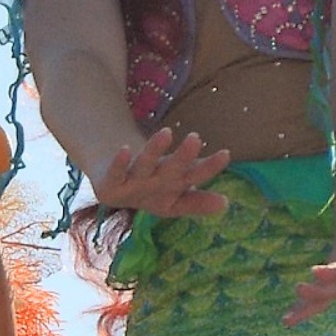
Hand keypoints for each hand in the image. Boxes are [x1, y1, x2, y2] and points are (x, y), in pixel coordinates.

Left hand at [91, 127, 232, 218]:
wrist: (110, 189)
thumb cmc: (149, 185)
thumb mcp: (175, 188)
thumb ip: (198, 194)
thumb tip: (226, 203)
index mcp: (173, 193)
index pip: (194, 179)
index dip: (209, 169)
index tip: (226, 153)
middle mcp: (154, 191)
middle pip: (171, 173)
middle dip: (183, 157)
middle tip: (195, 138)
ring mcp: (131, 188)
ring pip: (144, 167)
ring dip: (154, 151)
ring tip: (167, 132)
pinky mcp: (109, 186)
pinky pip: (115, 173)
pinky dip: (120, 163)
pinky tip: (125, 148)